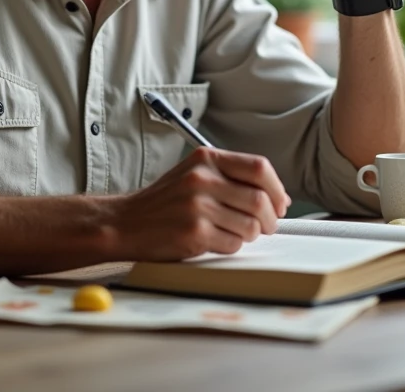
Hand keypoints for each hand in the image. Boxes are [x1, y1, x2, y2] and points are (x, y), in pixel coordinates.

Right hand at [110, 147, 290, 260]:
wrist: (125, 223)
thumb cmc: (164, 202)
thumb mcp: (194, 174)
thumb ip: (232, 178)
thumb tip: (278, 198)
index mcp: (206, 158)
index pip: (260, 167)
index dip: (276, 189)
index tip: (279, 203)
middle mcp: (202, 178)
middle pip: (260, 200)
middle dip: (270, 219)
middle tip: (266, 227)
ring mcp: (197, 205)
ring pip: (250, 225)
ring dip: (250, 235)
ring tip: (235, 233)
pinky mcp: (194, 232)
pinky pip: (233, 244)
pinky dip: (231, 246)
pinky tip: (215, 241)